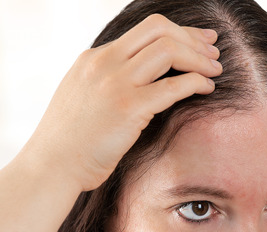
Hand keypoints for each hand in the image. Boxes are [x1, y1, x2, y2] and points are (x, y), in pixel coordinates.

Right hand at [27, 14, 221, 190]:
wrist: (50, 167)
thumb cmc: (69, 143)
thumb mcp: (83, 98)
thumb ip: (106, 82)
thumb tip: (140, 81)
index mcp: (93, 58)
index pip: (145, 30)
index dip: (178, 32)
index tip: (199, 41)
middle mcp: (104, 63)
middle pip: (159, 29)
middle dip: (192, 38)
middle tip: (213, 52)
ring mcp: (115, 83)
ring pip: (169, 50)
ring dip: (199, 58)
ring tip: (215, 70)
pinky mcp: (128, 108)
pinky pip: (173, 86)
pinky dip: (196, 82)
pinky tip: (207, 88)